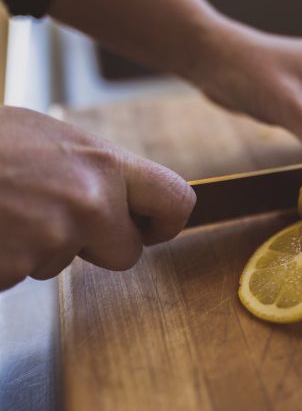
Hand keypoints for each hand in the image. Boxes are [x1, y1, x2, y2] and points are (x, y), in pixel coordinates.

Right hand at [0, 107, 195, 289]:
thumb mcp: (47, 136)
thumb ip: (91, 168)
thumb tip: (118, 192)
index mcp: (103, 163)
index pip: (176, 200)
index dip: (165, 222)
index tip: (151, 228)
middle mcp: (89, 203)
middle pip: (127, 253)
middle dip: (96, 246)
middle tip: (53, 218)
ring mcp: (52, 238)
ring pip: (63, 263)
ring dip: (37, 246)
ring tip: (5, 208)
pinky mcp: (15, 266)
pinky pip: (19, 274)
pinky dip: (4, 259)